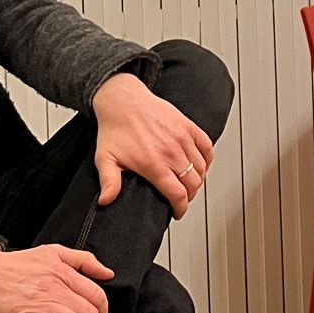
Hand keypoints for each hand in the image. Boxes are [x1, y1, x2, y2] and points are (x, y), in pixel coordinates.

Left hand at [91, 72, 214, 215]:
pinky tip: (201, 164)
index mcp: (154, 163)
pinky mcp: (188, 126)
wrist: (123, 100)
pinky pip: (207, 147)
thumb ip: (109, 182)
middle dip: (189, 196)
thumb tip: (106, 201)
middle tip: (183, 198)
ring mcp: (182, 138)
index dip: (181, 208)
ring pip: (201, 168)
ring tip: (190, 183)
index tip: (178, 211)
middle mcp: (171, 152)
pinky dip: (207, 159)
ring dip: (198, 179)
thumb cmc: (115, 127)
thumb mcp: (106, 158)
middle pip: (193, 183)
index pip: (178, 194)